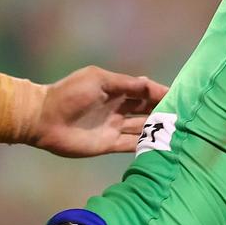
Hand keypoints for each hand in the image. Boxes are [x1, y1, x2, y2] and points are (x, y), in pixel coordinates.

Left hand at [31, 66, 168, 156]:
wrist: (43, 119)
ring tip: (178, 129)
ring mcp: (114, 127)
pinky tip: (162, 144)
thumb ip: (126, 83)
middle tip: (183, 114)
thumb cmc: (70, 94)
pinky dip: (146, 144)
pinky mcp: (109, 144)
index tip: (180, 96)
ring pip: (143, 127)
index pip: (145, 91)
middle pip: (147, 110)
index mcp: (116, 91)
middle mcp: (118, 109)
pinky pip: (132, 144)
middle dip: (163, 110)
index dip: (161, 93)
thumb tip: (151, 84)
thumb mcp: (99, 80)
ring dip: (158, 128)